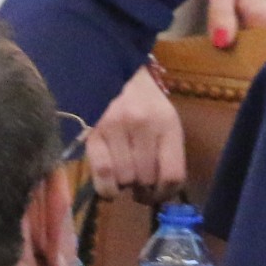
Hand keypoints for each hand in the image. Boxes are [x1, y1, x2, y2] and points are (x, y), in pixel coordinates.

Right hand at [83, 65, 186, 200]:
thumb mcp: (165, 119)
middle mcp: (143, 125)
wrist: (112, 70)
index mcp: (167, 123)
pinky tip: (110, 186)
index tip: (158, 194)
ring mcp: (116, 128)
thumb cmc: (143, 100)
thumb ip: (167, 152)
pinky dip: (107, 189)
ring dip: (125, 184)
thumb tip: (161, 193)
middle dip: (144, 187)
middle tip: (139, 182)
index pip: (173, 174)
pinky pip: (102, 175)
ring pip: (125, 179)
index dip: (166, 194)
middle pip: (147, 179)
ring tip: (124, 172)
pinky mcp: (93, 134)